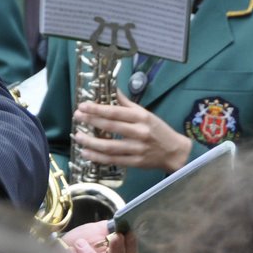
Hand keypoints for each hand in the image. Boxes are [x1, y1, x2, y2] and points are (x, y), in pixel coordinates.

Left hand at [59, 220, 136, 252]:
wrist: (58, 250)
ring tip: (80, 243)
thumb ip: (109, 229)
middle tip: (114, 236)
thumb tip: (121, 225)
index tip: (127, 233)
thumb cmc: (80, 242)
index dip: (131, 245)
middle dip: (118, 250)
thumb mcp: (95, 231)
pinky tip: (70, 252)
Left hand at [72, 90, 190, 172]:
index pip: (116, 112)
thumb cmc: (158, 130)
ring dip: (91, 142)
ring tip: (78, 136)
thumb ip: (127, 103)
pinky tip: (86, 153)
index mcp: (141, 118)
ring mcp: (137, 149)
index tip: (83, 105)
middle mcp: (139, 133)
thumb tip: (112, 90)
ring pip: (110, 146)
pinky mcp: (135, 163)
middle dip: (92, 121)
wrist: (175, 152)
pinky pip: (114, 160)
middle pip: (112, 127)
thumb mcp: (145, 113)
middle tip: (77, 117)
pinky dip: (98, 158)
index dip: (98, 109)